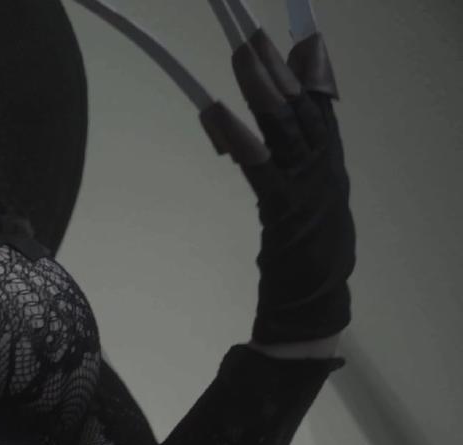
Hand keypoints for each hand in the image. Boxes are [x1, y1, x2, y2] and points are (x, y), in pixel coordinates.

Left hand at [198, 12, 354, 344]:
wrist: (313, 307)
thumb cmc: (304, 257)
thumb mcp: (301, 201)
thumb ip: (288, 163)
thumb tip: (268, 131)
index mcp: (329, 165)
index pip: (322, 107)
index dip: (312, 72)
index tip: (299, 39)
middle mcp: (324, 169)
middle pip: (303, 107)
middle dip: (279, 69)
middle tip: (254, 36)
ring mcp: (308, 189)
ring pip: (286, 127)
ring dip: (261, 89)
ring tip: (241, 56)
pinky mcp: (285, 211)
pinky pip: (261, 167)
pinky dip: (240, 137)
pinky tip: (217, 113)